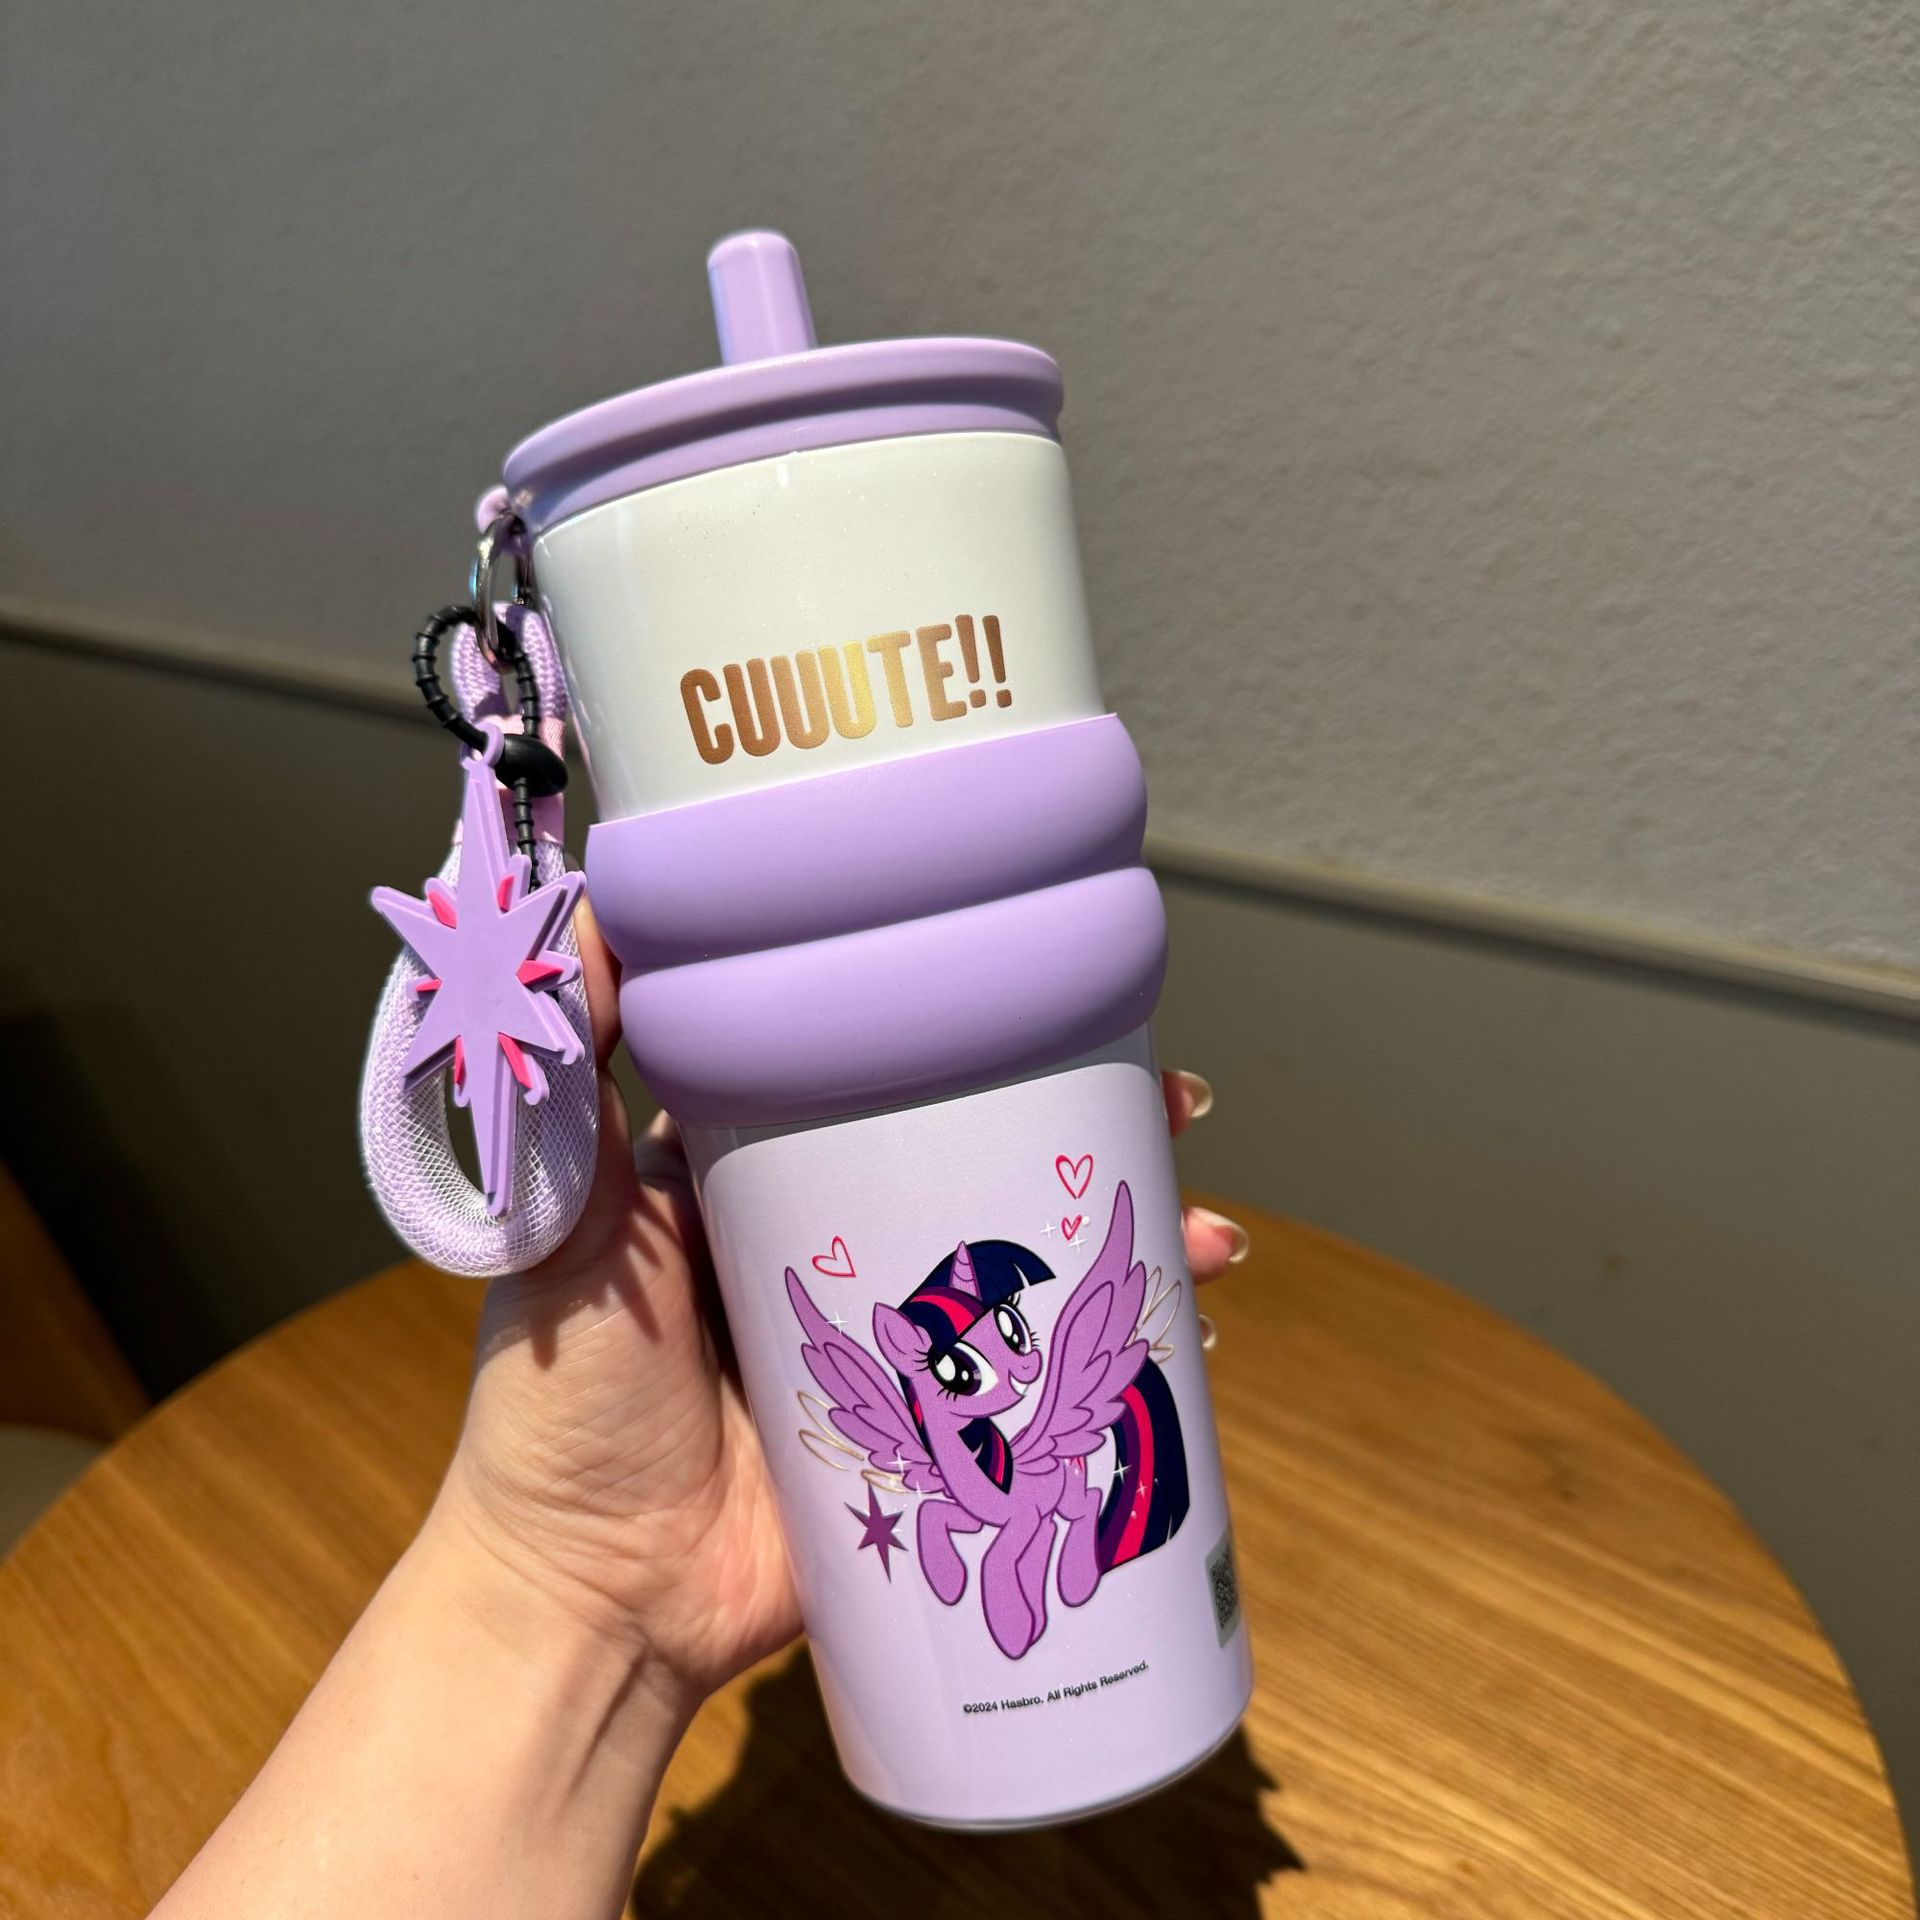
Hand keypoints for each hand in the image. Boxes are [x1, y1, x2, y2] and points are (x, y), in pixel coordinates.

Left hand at [434, 903, 1246, 1719]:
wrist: (593, 1597)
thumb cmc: (566, 1401)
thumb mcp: (571, 1224)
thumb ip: (566, 1086)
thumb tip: (592, 914)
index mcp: (766, 1181)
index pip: (891, 1078)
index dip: (985, 1040)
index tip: (1069, 1008)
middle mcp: (840, 1252)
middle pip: (988, 1167)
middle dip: (1097, 1136)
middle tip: (1179, 1114)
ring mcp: (899, 1353)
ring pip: (1037, 1276)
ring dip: (1132, 1247)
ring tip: (1213, 1241)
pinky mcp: (933, 1447)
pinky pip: (1043, 1393)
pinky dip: (1118, 1366)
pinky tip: (1191, 1341)